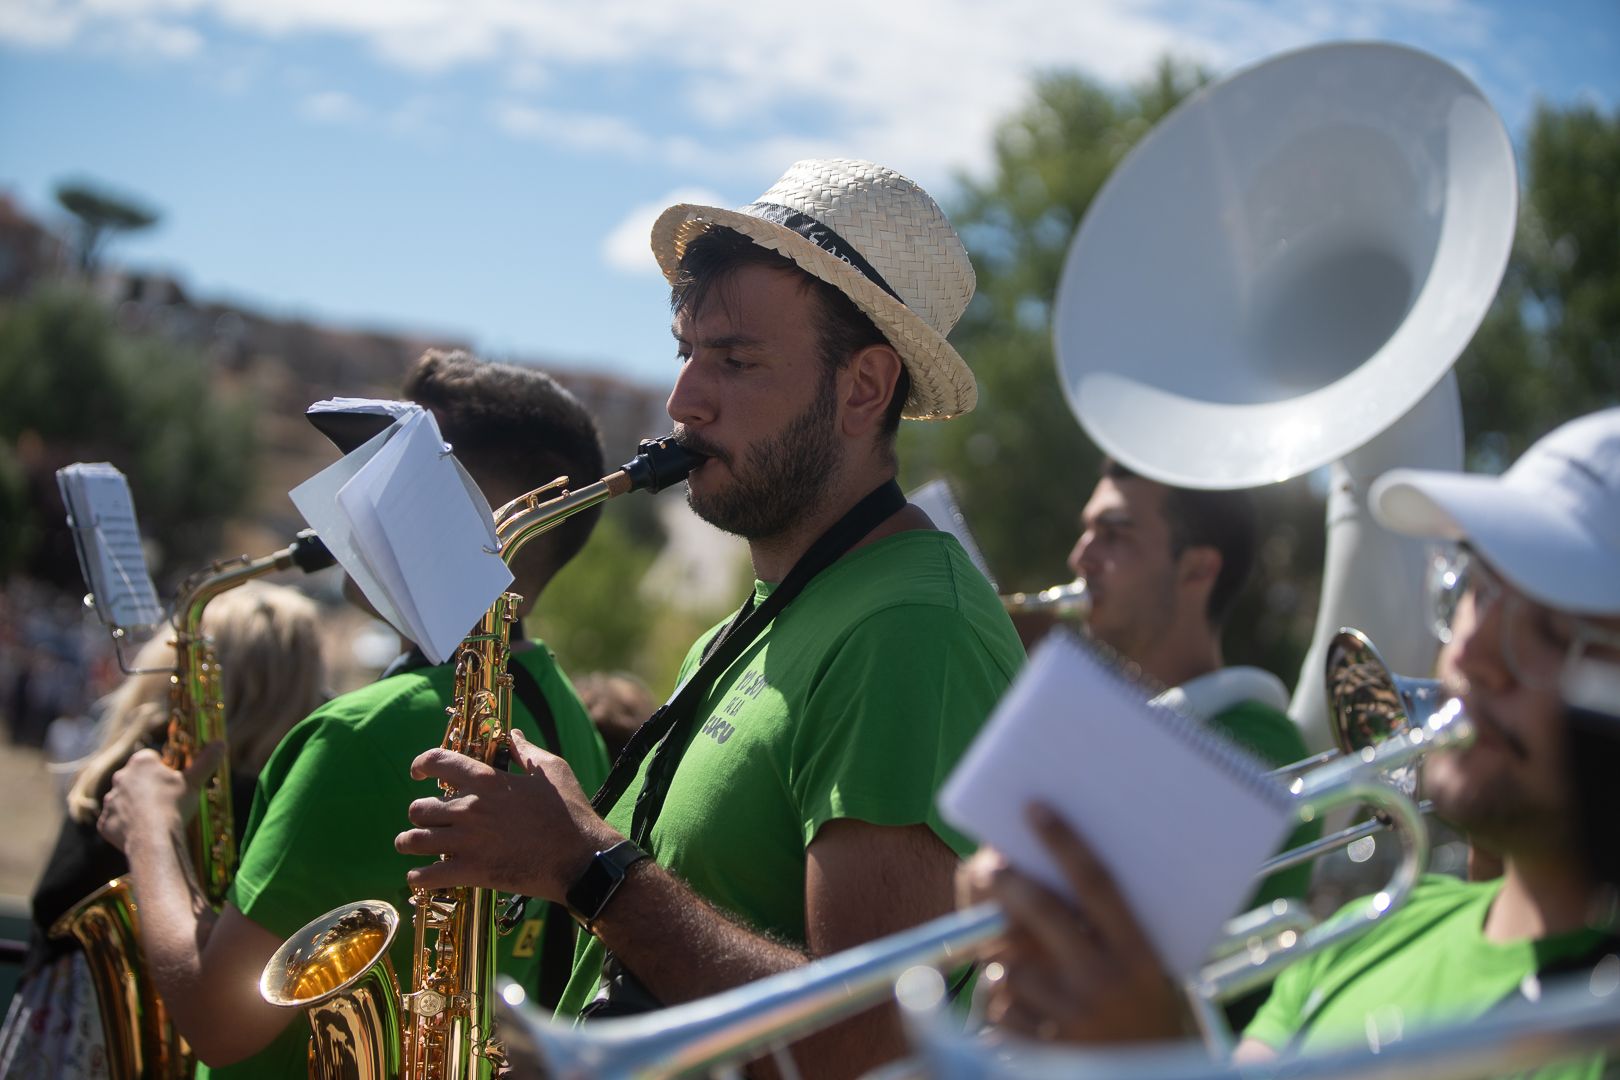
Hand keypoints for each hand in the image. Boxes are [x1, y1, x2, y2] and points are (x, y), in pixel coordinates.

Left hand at [98, 743, 223, 852]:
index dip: (164, 770)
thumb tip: (222, 742)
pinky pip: (115, 821)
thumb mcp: (194, 781)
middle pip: (136, 779)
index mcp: (141, 762)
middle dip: (148, 787)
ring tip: (154, 820)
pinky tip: (141, 832)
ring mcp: (110, 800)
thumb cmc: (174, 804)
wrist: (152, 837)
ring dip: (136, 806)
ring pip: (124, 800)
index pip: (152, 759)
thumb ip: (206, 760)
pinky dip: (125, 825)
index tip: (174, 782)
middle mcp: (120, 777)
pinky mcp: (103, 822)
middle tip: (166, 802)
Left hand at [395, 728, 620, 898]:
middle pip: (418, 807)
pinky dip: (418, 876)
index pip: (437, 762)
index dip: (421, 764)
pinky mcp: (471, 872)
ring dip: (410, 842)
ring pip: (413, 840)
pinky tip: (422, 875)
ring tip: (414, 844)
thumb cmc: (570, 812)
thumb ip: (526, 750)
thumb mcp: (552, 770)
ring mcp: (467, 842)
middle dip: (419, 812)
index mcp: (487, 780)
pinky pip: (425, 876)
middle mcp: (469, 808)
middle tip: (428, 819)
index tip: (418, 772)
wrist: (581, 859)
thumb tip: (512, 735)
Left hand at [973, 804, 1187, 1044]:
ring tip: (1031, 976)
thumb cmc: (1150, 1022)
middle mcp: (1104, 982)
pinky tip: (1034, 1017)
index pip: (1096, 883)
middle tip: (988, 864)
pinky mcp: (1045, 1050)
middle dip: (1009, 881)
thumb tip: (1052, 876)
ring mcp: (1072, 1017)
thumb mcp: (1149, 973)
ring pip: (1011, 966)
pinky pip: (1004, 1009)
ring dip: (1008, 963)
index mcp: (1137, 956)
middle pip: (1042, 911)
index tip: (1035, 809)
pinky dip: (1008, 1006)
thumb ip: (1109, 933)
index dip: (1064, 842)